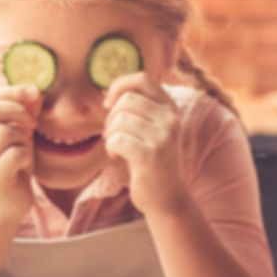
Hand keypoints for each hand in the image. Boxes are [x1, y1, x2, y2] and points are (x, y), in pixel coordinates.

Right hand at [0, 84, 40, 223]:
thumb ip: (24, 111)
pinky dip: (26, 156)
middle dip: (18, 111)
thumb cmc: (12, 163)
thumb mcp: (18, 133)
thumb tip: (35, 92)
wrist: (5, 204)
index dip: (12, 91)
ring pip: (4, 132)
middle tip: (32, 124)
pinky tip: (24, 165)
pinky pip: (15, 154)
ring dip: (24, 137)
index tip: (34, 94)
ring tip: (25, 148)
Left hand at [103, 73, 187, 215]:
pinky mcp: (151, 155)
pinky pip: (117, 139)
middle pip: (126, 100)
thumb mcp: (151, 129)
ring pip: (120, 120)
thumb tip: (106, 91)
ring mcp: (163, 136)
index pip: (142, 78)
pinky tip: (117, 157)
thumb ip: (138, 109)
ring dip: (110, 135)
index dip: (119, 85)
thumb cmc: (151, 162)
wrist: (167, 198)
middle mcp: (171, 119)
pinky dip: (111, 148)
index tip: (109, 103)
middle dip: (111, 117)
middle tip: (113, 135)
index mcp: (170, 108)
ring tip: (117, 148)